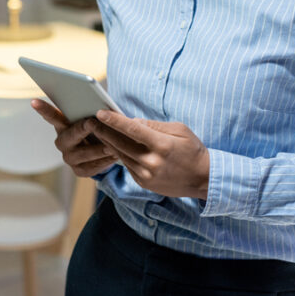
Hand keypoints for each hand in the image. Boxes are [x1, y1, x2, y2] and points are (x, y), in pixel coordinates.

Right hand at [30, 99, 117, 176]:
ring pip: (83, 154)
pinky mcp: (78, 170)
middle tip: (91, 122)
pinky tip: (115, 156)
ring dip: (98, 149)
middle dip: (81, 129)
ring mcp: (69, 157)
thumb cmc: (99, 128)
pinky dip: (104, 162)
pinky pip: (91, 167)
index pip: (51, 115)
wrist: (105, 150)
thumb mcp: (95, 117)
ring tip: (112, 146)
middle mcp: (62, 141)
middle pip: (70, 135)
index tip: (34, 101)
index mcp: (63, 124)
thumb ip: (93, 112)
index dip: (43, 109)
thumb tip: (101, 107)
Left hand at [91, 110, 209, 199]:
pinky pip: (127, 165)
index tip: (100, 112)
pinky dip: (120, 154)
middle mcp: (152, 162)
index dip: (114, 120)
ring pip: (121, 155)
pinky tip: (112, 145)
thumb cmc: (192, 150)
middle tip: (91, 121)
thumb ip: (154, 125)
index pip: (132, 130)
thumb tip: (132, 122)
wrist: (203, 179)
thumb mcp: (179, 130)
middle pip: (121, 143)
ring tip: (97, 131)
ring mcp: (146, 175)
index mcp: (162, 145)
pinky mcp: (144, 183)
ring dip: (108, 143)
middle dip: (104, 131)